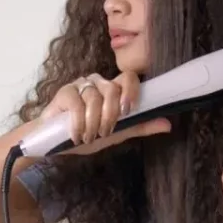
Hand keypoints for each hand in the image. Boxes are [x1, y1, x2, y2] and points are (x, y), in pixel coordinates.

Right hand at [39, 71, 170, 155]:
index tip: (128, 110)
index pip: (128, 78)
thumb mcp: (117, 134)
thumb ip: (140, 126)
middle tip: (104, 133)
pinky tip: (76, 135)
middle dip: (110, 115)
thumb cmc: (87, 135)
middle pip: (112, 89)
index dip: (131, 91)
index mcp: (113, 89)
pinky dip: (78, 123)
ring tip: (89, 137)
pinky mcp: (64, 92)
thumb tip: (168, 124)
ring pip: (95, 98)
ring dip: (93, 123)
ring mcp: (80, 85)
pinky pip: (76, 103)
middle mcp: (98, 83)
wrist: (54, 144)